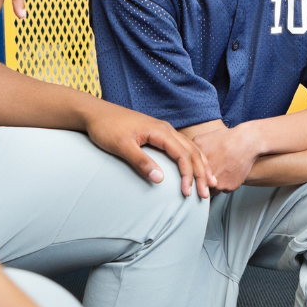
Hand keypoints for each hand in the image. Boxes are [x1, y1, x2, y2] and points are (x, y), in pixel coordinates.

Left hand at [84, 104, 216, 197]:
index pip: (182, 155)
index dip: (188, 175)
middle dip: (201, 173)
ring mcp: (164, 130)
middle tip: (205, 194)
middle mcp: (166, 129)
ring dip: (201, 166)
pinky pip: (183, 147)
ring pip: (190, 149)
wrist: (96, 113)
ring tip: (209, 182)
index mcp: (160, 131)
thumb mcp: (121, 146)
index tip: (188, 192)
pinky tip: (196, 167)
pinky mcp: (159, 134)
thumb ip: (140, 161)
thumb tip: (159, 179)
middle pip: (191, 152)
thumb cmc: (106, 128)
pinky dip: (193, 158)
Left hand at [189, 124, 259, 193]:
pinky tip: (229, 172)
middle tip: (208, 175)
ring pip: (213, 190)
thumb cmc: (225, 139)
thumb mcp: (201, 139)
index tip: (195, 176)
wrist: (246, 143)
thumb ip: (190, 151)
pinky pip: (225, 189)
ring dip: (215, 184)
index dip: (193, 177)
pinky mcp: (230, 187)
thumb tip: (184, 155)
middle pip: (200, 187)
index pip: (190, 179)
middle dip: (203, 182)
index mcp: (197, 168)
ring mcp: (219, 184)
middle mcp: (206, 179)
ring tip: (220, 172)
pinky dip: (227, 183)